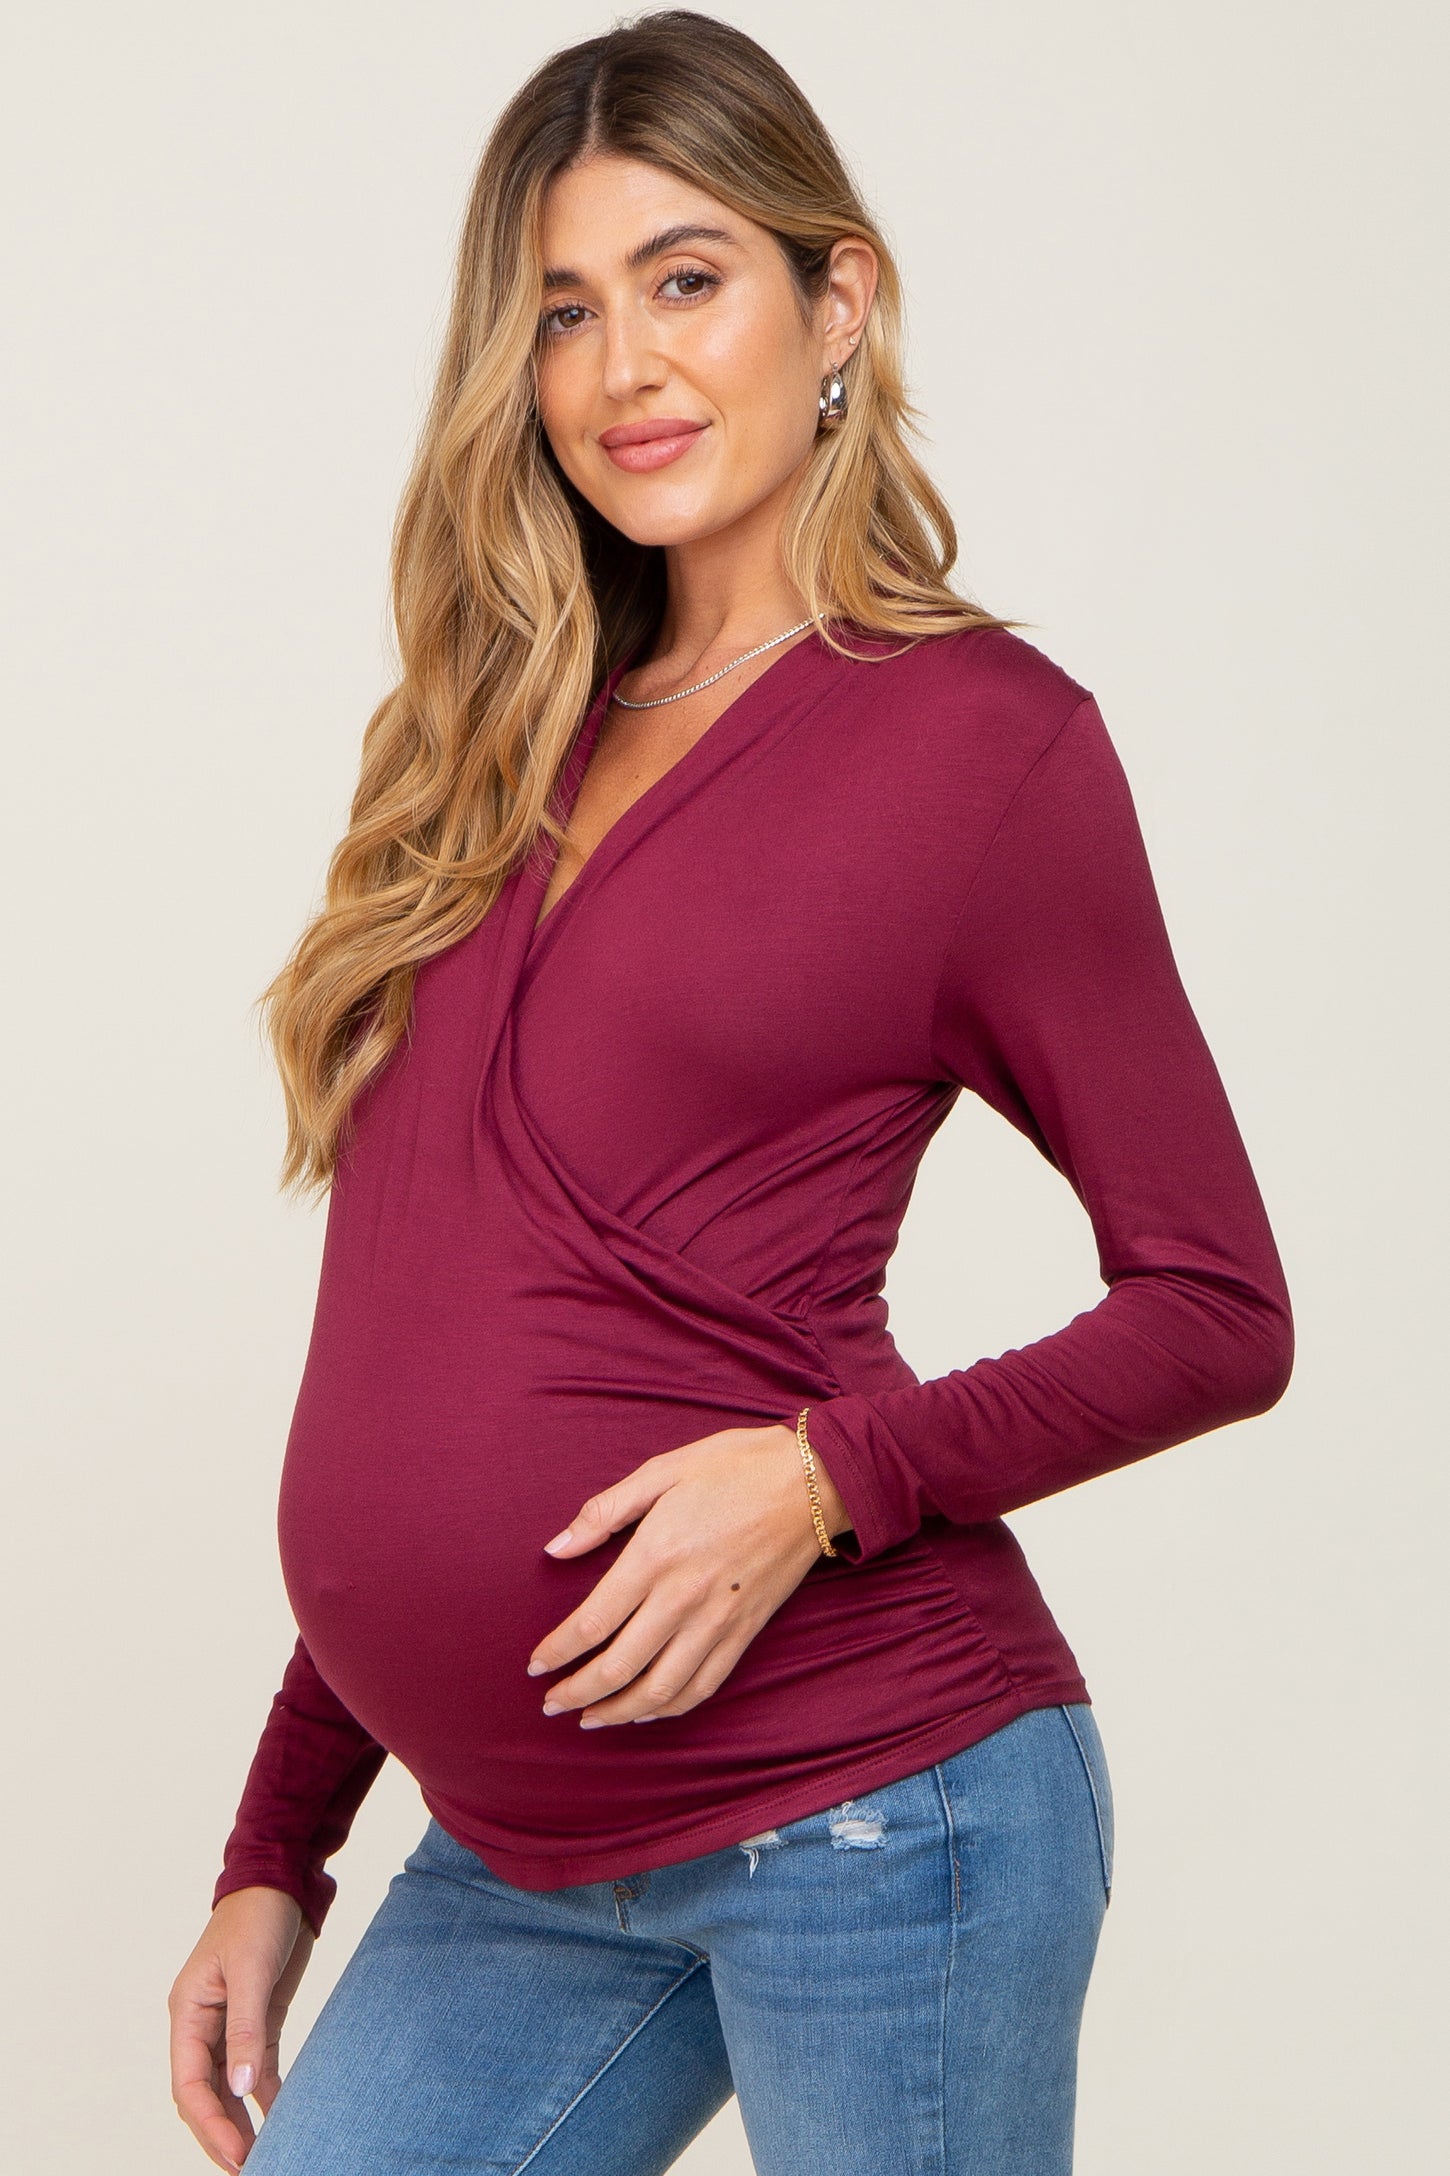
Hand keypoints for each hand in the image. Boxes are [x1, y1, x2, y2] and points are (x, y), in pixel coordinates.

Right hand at [168, 1886, 313, 2170]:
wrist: (281, 1879)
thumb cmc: (257, 1915)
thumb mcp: (251, 1970)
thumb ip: (245, 2028)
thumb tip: (241, 2087)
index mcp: (188, 2013)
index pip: (190, 2084)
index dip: (211, 2123)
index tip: (238, 2153)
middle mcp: (203, 2024)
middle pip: (206, 2094)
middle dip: (224, 2133)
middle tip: (250, 2167)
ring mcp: (229, 2024)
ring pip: (230, 2087)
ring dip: (244, 2121)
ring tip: (266, 2155)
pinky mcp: (258, 2019)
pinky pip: (257, 2069)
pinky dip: (267, 2096)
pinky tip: (283, 2118)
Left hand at [527, 1422, 850, 1727]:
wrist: (812, 1480)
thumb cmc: (733, 1466)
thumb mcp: (662, 1470)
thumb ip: (604, 1512)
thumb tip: (555, 1548)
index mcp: (655, 1556)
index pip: (591, 1623)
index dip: (557, 1652)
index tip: (535, 1666)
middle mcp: (683, 1597)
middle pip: (618, 1667)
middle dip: (577, 1692)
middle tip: (550, 1704)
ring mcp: (718, 1620)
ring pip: (660, 1689)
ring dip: (618, 1712)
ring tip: (590, 1718)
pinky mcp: (746, 1631)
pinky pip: (704, 1686)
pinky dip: (670, 1708)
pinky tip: (647, 1711)